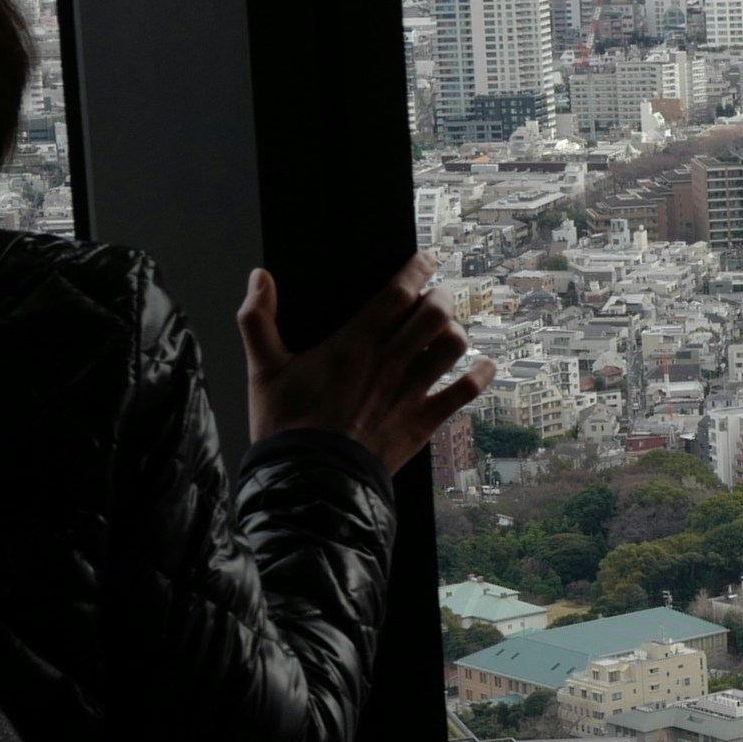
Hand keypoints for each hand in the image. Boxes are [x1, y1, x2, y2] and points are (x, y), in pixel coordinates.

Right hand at [244, 260, 484, 474]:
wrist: (309, 482)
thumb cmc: (286, 427)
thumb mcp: (262, 370)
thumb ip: (257, 320)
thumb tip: (259, 278)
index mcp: (353, 345)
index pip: (397, 293)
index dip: (417, 269)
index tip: (426, 258)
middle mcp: (389, 363)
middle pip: (434, 313)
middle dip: (441, 296)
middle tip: (435, 296)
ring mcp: (410, 393)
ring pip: (452, 346)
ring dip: (456, 332)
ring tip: (448, 330)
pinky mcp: (422, 422)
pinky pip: (465, 392)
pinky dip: (481, 376)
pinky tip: (486, 366)